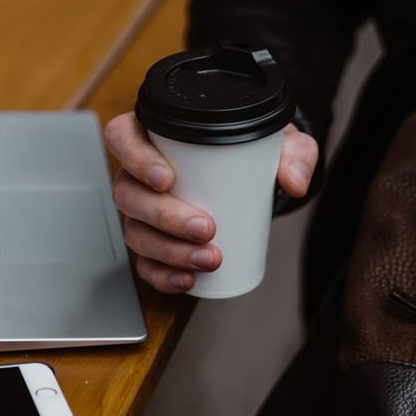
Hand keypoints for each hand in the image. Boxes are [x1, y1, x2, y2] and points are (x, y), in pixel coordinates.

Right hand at [103, 112, 317, 293]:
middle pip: (127, 194)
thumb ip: (293, 152)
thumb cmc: (248, 152)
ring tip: (207, 258)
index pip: (122, 137)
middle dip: (163, 217)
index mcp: (154, 136)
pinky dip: (163, 275)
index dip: (135, 158)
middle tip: (205, 227)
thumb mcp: (276, 142)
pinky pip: (144, 262)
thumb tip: (293, 182)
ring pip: (134, 232)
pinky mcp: (152, 242)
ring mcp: (142, 212)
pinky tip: (187, 279)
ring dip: (168, 251)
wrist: (251, 181)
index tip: (166, 178)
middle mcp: (138, 175)